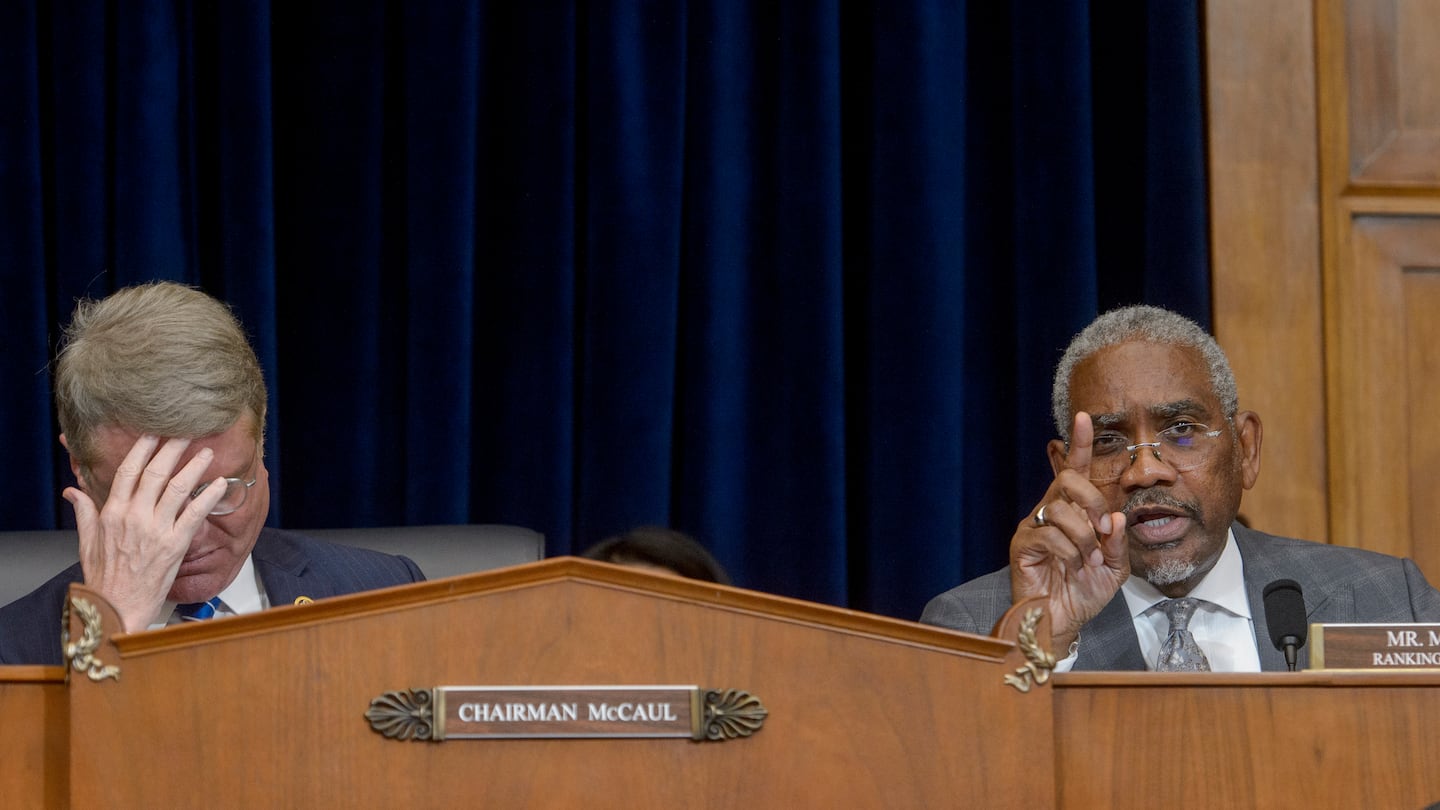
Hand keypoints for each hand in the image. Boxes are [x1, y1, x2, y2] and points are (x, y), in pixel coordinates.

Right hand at [65, 435, 228, 632]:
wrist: (116, 608)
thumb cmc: (104, 578)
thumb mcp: (86, 542)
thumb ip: (84, 512)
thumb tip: (72, 490)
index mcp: (112, 513)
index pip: (128, 471)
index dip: (142, 448)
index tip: (154, 431)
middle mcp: (134, 517)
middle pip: (155, 473)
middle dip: (172, 448)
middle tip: (187, 431)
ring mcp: (155, 530)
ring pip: (177, 488)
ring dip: (194, 466)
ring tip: (207, 451)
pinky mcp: (174, 544)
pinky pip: (194, 514)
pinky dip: (209, 496)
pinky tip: (220, 483)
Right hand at [1009, 412, 1128, 649]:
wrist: (1061, 623)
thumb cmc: (1084, 593)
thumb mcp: (1115, 568)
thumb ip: (1118, 543)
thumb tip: (1115, 518)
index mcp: (1073, 512)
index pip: (1075, 470)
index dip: (1080, 444)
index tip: (1085, 417)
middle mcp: (1050, 512)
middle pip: (1069, 480)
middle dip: (1094, 502)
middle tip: (1103, 531)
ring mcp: (1034, 526)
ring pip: (1062, 509)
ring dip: (1084, 538)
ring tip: (1087, 561)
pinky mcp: (1022, 544)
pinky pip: (1050, 534)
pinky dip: (1069, 553)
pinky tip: (1071, 567)